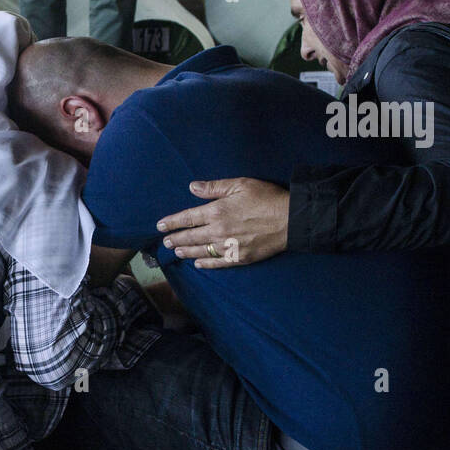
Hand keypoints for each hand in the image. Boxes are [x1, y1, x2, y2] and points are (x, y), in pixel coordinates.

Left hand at [157, 177, 289, 268]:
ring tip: (176, 252)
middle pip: (190, 237)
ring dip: (186, 252)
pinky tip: (197, 264)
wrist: (290, 219)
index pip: (187, 218)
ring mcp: (228, 246)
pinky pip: (217, 263)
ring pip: (200, 251)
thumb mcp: (240, 184)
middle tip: (165, 242)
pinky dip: (205, 264)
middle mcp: (218, 231)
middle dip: (175, 239)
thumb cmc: (266, 198)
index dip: (171, 222)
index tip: (160, 226)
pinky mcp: (239, 257)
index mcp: (216, 211)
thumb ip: (214, 187)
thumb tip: (192, 187)